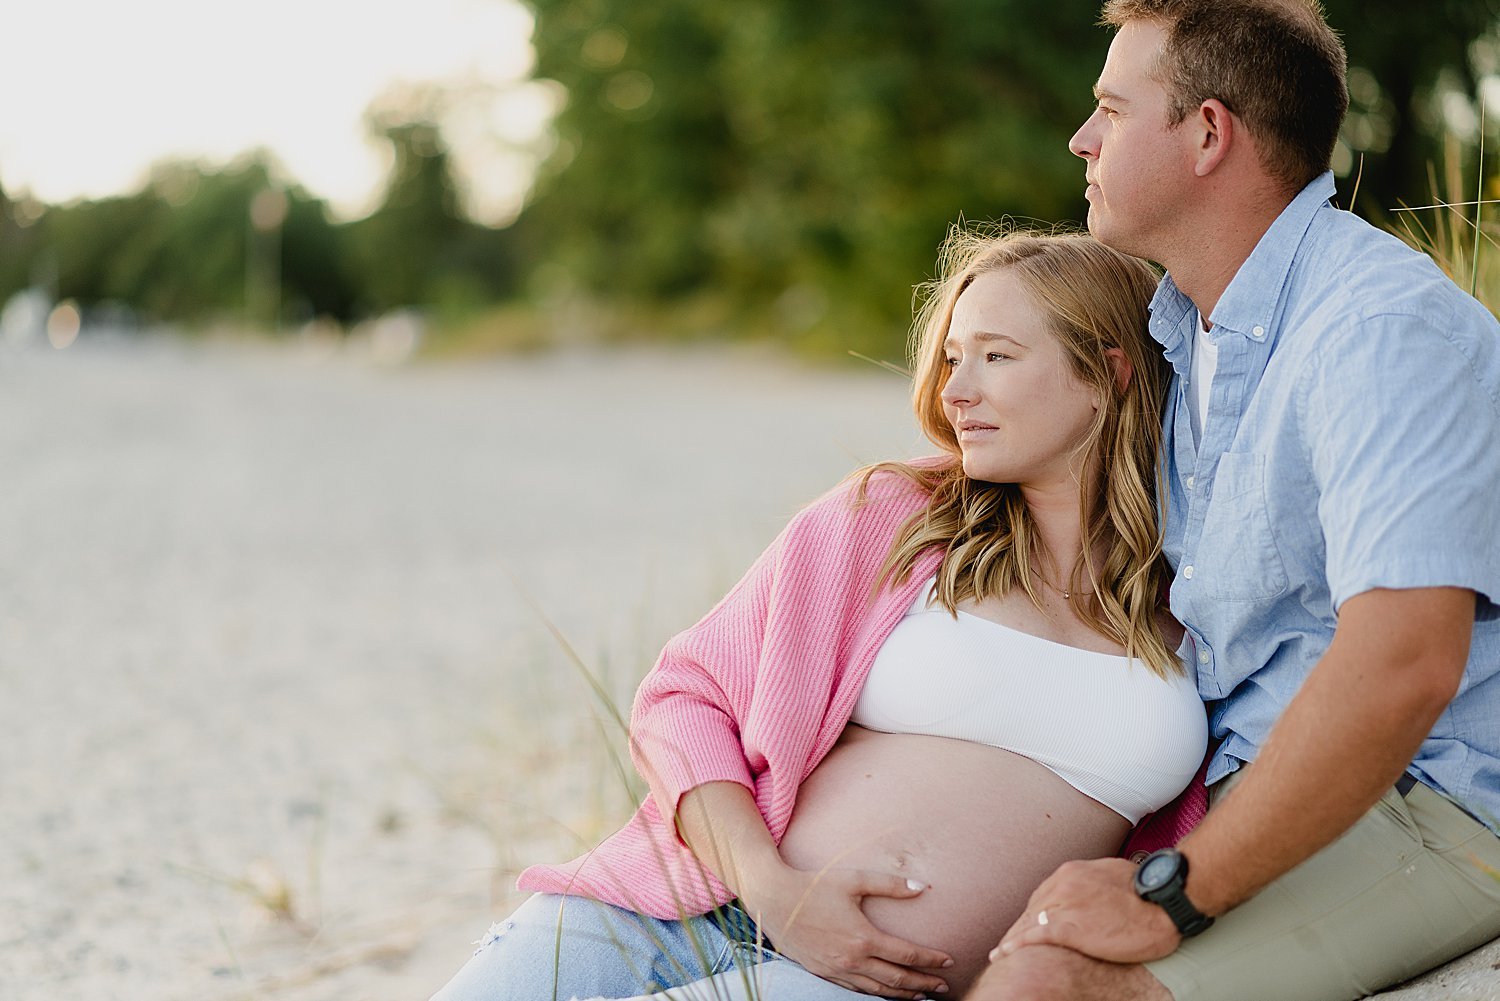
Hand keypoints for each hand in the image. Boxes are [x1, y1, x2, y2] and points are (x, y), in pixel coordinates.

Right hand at [740, 864, 953, 997]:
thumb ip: (890, 884)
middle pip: (897, 979)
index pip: (907, 955)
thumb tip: (922, 887)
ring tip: (922, 994)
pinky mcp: (823, 972)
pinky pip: (856, 989)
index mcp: (863, 938)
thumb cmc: (815, 885)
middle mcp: (852, 960)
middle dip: (924, 983)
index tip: (949, 961)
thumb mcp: (854, 879)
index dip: (931, 960)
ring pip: (878, 989)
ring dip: (903, 993)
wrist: (774, 900)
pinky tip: (885, 991)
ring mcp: (837, 970)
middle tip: (944, 985)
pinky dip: (877, 993)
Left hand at [991, 858, 1180, 964]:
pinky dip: (1016, 944)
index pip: (1045, 895)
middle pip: (1033, 908)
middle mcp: (1063, 884)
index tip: (1027, 924)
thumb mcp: (1115, 875)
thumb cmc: (1150, 893)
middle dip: (1020, 926)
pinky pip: (1034, 936)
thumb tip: (1096, 889)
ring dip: (1012, 937)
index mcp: (1074, 872)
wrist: (1166, 902)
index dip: (1034, 913)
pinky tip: (1004, 953)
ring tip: (1000, 952)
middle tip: (1007, 942)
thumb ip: (1097, 882)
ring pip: (1029, 922)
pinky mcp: (1070, 926)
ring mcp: (1065, 904)